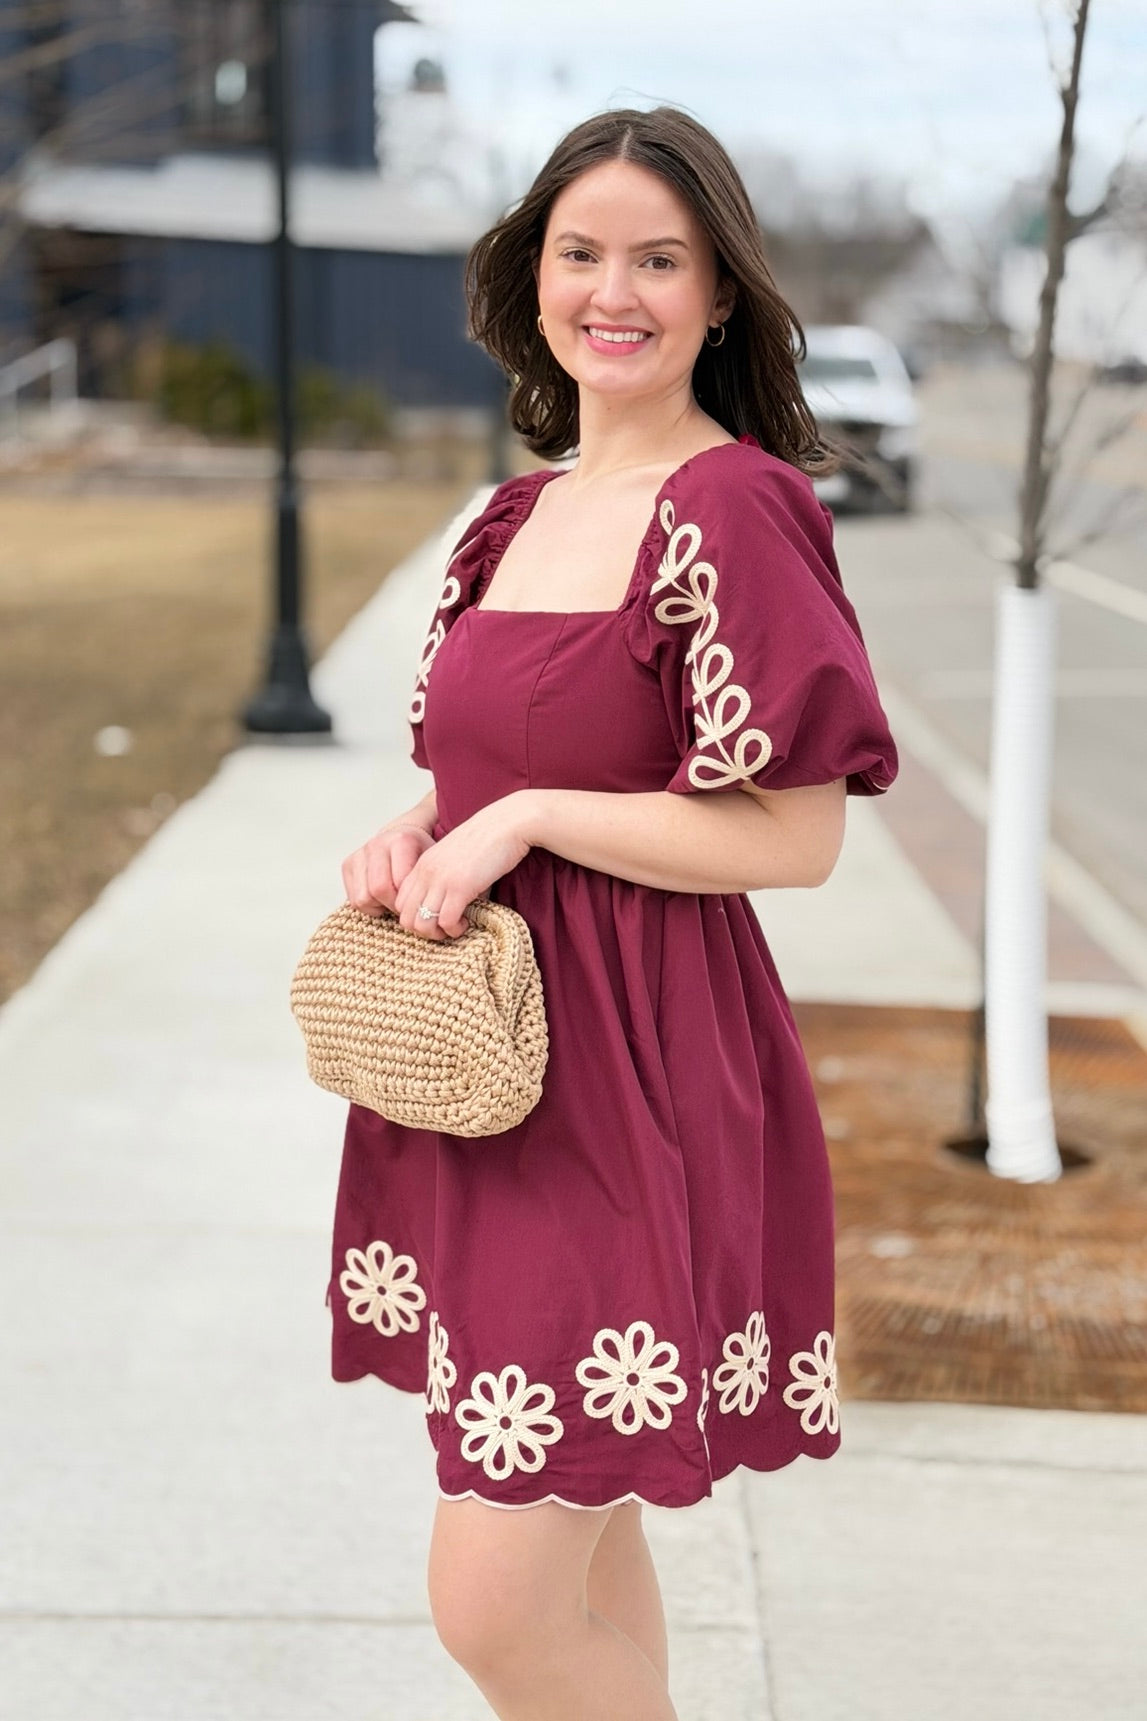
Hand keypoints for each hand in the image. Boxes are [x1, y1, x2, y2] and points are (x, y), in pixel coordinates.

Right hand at [342, 819, 436, 921]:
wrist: (401, 838)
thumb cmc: (419, 854)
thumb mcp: (432, 863)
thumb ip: (430, 881)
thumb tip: (428, 911)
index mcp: (400, 841)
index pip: (400, 883)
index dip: (408, 900)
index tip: (416, 902)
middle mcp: (376, 844)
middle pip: (378, 890)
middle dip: (392, 905)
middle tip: (404, 906)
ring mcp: (360, 854)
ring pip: (363, 898)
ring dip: (379, 906)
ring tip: (392, 899)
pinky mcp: (347, 865)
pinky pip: (354, 899)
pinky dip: (368, 905)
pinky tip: (380, 897)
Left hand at [392, 793, 534, 939]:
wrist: (507, 823)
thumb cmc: (488, 840)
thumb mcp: (454, 856)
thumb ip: (444, 876)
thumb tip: (447, 903)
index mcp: (422, 864)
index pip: (400, 903)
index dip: (416, 917)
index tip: (437, 918)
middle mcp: (426, 873)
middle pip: (406, 918)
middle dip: (424, 931)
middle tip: (445, 928)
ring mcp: (441, 880)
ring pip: (422, 924)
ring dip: (438, 933)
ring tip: (456, 926)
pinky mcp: (460, 887)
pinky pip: (446, 921)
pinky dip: (455, 929)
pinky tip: (467, 921)